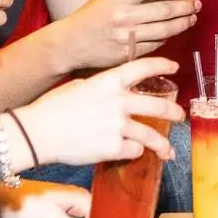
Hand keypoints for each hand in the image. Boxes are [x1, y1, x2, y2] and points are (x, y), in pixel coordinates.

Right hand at [16, 56, 183, 167]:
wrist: (38, 132)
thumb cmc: (53, 108)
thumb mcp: (79, 87)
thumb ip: (102, 88)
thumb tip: (114, 92)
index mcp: (109, 82)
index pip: (143, 67)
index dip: (162, 64)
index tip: (174, 66)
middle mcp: (119, 101)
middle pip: (158, 105)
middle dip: (174, 112)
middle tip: (179, 115)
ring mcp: (118, 125)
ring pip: (152, 135)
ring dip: (163, 144)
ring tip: (168, 150)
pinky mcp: (114, 147)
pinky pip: (133, 150)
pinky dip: (133, 152)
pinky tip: (127, 153)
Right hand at [57, 0, 199, 70]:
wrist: (72, 43)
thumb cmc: (91, 15)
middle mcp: (124, 17)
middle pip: (164, 11)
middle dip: (185, 7)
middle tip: (195, 4)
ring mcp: (126, 37)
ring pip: (164, 31)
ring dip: (182, 24)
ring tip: (191, 18)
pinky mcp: (128, 54)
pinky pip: (155, 45)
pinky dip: (166, 38)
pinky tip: (172, 32)